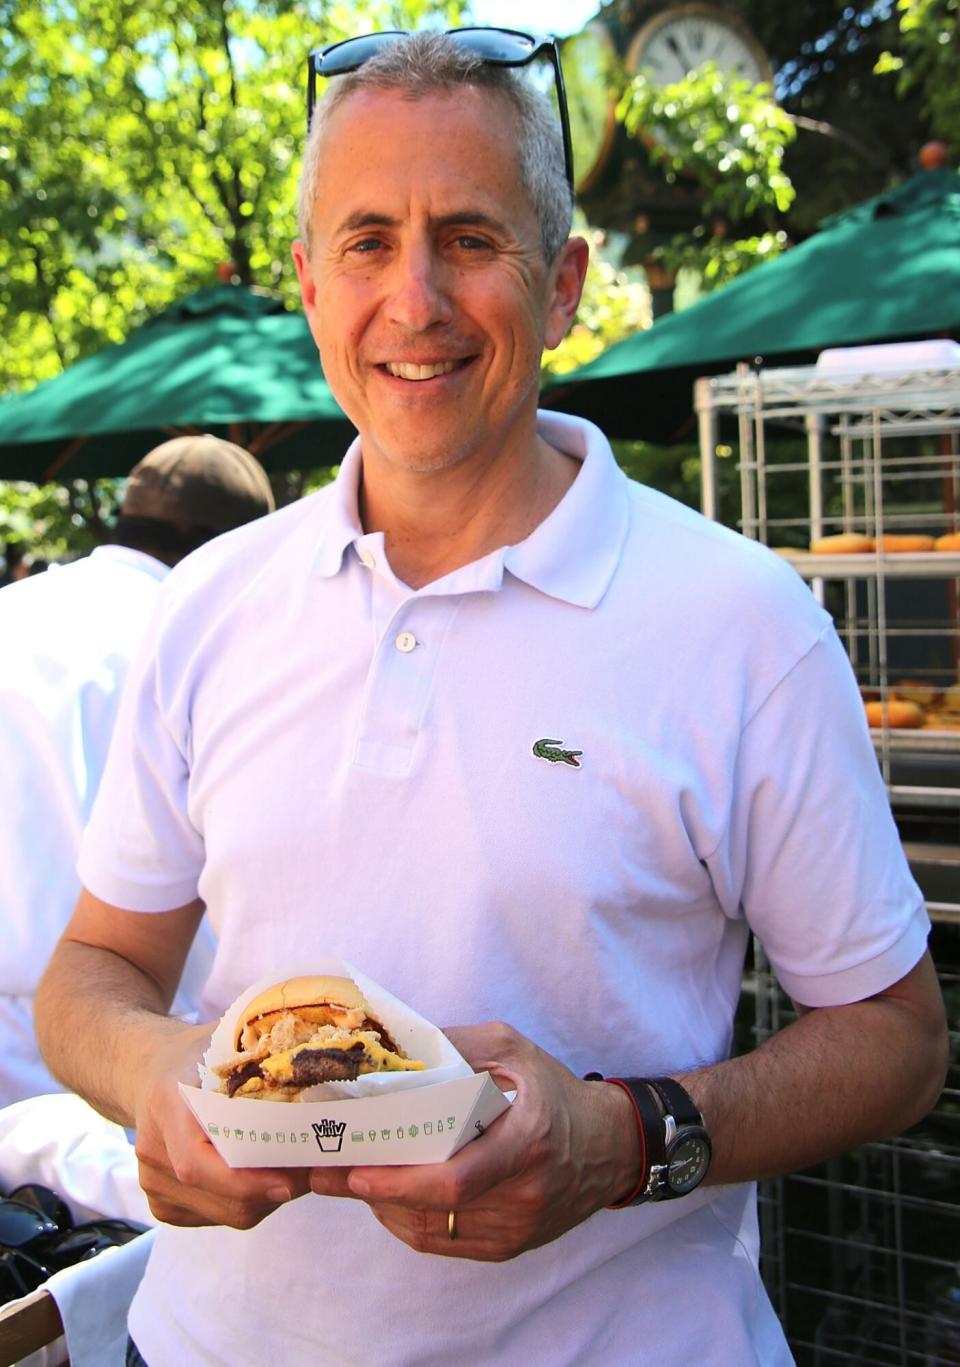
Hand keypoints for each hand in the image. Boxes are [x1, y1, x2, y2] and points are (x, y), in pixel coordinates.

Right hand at [132, 1021, 312, 1227]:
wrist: (147, 1070)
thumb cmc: (197, 1054)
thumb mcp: (227, 1039)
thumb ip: (265, 1052)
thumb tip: (326, 1061)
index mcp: (167, 1102)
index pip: (197, 1162)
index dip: (244, 1180)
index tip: (290, 1181)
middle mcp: (153, 1149)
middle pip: (220, 1196)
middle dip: (274, 1188)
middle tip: (314, 1166)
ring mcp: (153, 1182)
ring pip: (224, 1213)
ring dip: (266, 1197)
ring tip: (292, 1164)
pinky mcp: (162, 1203)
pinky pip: (216, 1217)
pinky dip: (248, 1202)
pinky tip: (261, 1173)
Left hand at [308, 1022, 640, 1260]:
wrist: (608, 1146)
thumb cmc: (554, 1091)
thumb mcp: (514, 1050)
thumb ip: (458, 1047)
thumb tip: (396, 1047)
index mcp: (524, 1143)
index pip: (454, 1181)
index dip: (400, 1184)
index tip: (354, 1172)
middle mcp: (521, 1196)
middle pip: (432, 1211)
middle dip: (370, 1193)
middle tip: (322, 1171)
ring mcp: (516, 1230)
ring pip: (431, 1233)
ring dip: (383, 1208)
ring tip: (346, 1178)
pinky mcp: (509, 1246)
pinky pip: (444, 1244)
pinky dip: (408, 1222)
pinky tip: (386, 1196)